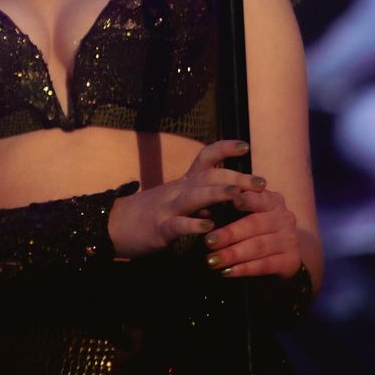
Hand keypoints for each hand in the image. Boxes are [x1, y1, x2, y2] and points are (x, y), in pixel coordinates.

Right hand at [108, 139, 266, 258]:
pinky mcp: (159, 228)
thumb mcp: (178, 199)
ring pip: (194, 196)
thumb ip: (202, 195)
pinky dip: (194, 224)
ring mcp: (167, 207)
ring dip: (217, 194)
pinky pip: (178, 224)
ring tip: (237, 194)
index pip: (206, 157)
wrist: (114, 225)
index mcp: (185, 182)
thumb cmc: (151, 213)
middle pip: (208, 176)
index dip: (225, 149)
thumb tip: (232, 193)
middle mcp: (178, 189)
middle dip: (236, 177)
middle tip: (261, 182)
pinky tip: (208, 226)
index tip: (245, 146)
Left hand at [203, 186, 301, 278]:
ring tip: (212, 260)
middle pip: (255, 224)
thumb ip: (231, 209)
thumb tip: (206, 211)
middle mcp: (284, 217)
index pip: (258, 198)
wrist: (281, 254)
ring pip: (258, 246)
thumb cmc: (255, 228)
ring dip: (233, 254)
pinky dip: (244, 269)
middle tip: (208, 241)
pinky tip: (227, 271)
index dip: (245, 199)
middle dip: (229, 234)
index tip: (230, 200)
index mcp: (272, 201)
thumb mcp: (246, 214)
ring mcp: (290, 239)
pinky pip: (265, 265)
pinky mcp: (291, 260)